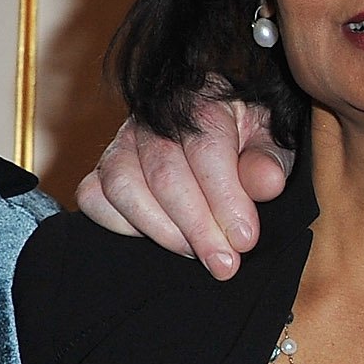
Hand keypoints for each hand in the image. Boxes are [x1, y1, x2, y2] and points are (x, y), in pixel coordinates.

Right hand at [75, 90, 293, 278]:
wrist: (214, 130)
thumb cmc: (243, 141)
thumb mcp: (269, 143)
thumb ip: (268, 161)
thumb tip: (266, 183)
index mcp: (200, 101)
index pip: (206, 150)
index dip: (225, 199)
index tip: (243, 239)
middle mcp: (153, 118)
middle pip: (165, 175)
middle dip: (197, 227)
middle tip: (224, 262)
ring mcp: (120, 142)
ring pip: (123, 186)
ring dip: (161, 229)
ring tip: (194, 252)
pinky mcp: (101, 169)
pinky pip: (94, 198)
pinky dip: (121, 224)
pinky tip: (156, 237)